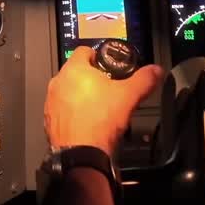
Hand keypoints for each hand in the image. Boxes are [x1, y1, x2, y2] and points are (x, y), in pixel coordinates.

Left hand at [44, 45, 163, 156]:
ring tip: (98, 108)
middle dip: (91, 78)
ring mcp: (51, 102)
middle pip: (76, 72)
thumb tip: (155, 71)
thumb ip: (144, 79)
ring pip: (68, 91)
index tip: (108, 66)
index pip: (84, 50)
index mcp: (74, 69)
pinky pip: (62, 110)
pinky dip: (73, 113)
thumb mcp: (129, 96)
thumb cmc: (99, 122)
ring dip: (80, 96)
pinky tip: (87, 122)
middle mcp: (58, 83)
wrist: (81, 154)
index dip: (99, 56)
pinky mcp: (49, 120)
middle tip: (106, 89)